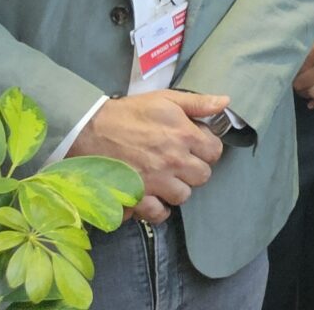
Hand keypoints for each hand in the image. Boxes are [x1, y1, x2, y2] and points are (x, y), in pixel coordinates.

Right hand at [74, 90, 228, 218]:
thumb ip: (197, 103)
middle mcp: (173, 162)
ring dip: (177, 190)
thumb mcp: (165, 99)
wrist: (88, 130)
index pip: (215, 152)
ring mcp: (155, 182)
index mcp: (184, 136)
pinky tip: (153, 199)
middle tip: (180, 164)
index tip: (196, 147)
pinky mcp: (135, 197)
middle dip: (194, 170)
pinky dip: (156, 210)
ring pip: (182, 196)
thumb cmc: (128, 113)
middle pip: (202, 177)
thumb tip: (225, 102)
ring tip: (166, 180)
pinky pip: (156, 214)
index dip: (207, 149)